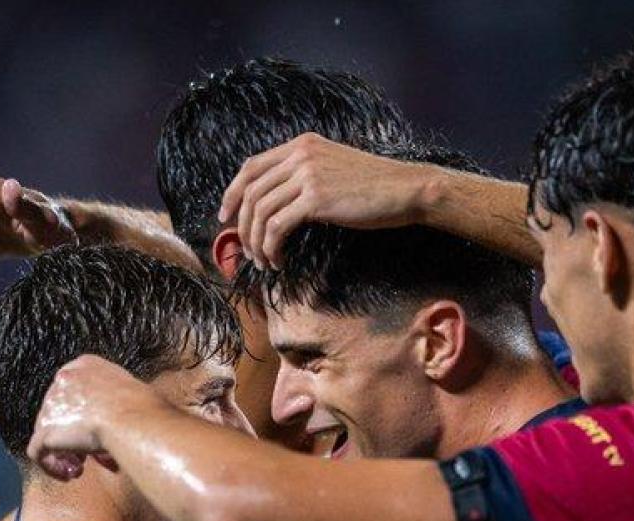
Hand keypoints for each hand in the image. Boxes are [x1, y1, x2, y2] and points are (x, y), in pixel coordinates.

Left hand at [26, 355, 157, 480]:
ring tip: (81, 467)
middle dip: (73, 435)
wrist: (134, 418)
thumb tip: (109, 420)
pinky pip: (38, 452)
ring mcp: (51, 404)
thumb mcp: (129, 390)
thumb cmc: (143, 407)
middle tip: (89, 453)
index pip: (73, 390)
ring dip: (65, 451)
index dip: (81, 413)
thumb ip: (111, 397)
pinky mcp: (46, 430)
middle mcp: (63, 379)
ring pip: (48, 432)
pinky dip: (52, 466)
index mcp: (85, 364)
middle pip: (59, 412)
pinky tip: (70, 475)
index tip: (93, 429)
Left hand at [219, 133, 436, 268]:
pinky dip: (272, 248)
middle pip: (250, 191)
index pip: (251, 166)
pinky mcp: (316, 199)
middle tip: (246, 250)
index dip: (232, 193)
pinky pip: (278, 226)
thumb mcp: (334, 169)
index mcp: (301, 145)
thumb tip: (276, 203)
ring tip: (264, 262)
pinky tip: (279, 260)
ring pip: (261, 212)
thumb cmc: (375, 187)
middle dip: (242, 226)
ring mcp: (307, 174)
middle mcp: (300, 155)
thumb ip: (305, 176)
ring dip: (257, 242)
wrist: (407, 189)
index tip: (226, 217)